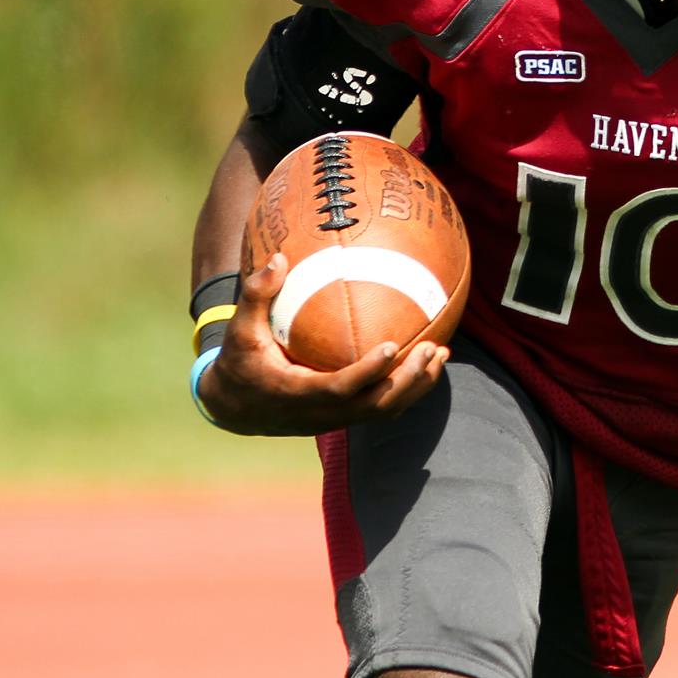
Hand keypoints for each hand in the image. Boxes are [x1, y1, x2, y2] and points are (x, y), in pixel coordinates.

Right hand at [198, 252, 450, 434]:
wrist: (236, 407)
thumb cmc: (240, 361)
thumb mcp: (239, 330)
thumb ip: (256, 294)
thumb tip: (277, 257)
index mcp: (297, 394)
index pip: (339, 388)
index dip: (368, 371)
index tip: (392, 345)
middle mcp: (321, 414)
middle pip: (375, 405)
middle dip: (408, 379)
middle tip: (433, 346)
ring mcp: (335, 419)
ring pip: (384, 410)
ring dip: (416, 385)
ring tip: (442, 353)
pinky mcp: (343, 418)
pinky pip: (382, 407)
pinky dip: (408, 389)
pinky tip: (426, 364)